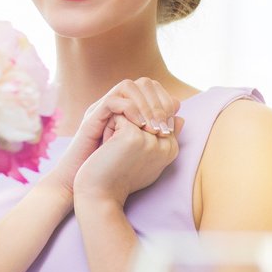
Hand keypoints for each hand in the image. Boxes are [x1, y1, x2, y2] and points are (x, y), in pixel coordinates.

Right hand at [44, 78, 180, 197]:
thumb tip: (180, 119)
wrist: (91, 188)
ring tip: (153, 126)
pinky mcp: (92, 119)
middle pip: (142, 82)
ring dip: (146, 104)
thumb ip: (159, 133)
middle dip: (158, 101)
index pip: (151, 88)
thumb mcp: (144, 150)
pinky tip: (140, 127)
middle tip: (164, 124)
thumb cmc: (116, 172)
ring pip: (128, 86)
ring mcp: (102, 110)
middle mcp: (115, 106)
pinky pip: (113, 101)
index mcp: (127, 111)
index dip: (165, 100)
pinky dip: (130, 111)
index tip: (172, 122)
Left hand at [73, 113, 184, 206]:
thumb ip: (164, 139)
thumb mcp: (147, 158)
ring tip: (113, 149)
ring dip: (118, 126)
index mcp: (172, 150)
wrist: (101, 194)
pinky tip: (107, 147)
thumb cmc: (120, 178)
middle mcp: (165, 145)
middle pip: (145, 114)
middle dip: (128, 125)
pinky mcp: (134, 135)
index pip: (158, 118)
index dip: (138, 129)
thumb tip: (180, 118)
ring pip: (132, 112)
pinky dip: (108, 127)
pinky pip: (119, 115)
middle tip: (118, 152)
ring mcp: (151, 140)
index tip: (127, 152)